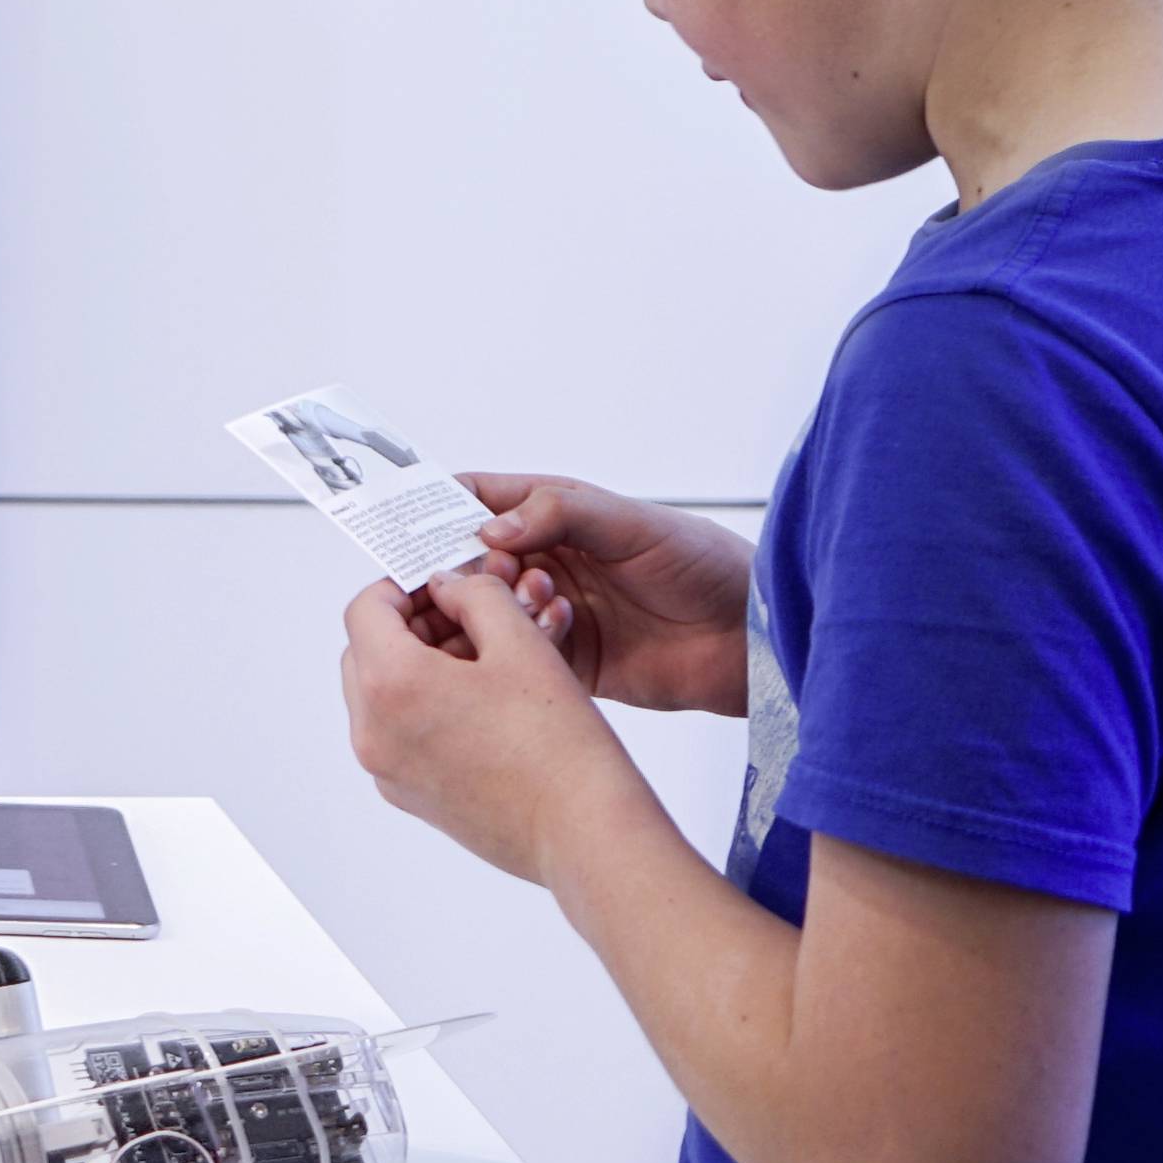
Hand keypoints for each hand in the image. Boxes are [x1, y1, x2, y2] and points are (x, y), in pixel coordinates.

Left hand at [338, 571, 652, 886]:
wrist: (585, 834)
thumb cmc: (558, 744)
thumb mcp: (520, 644)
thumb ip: (475, 596)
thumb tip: (447, 586)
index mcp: (390, 685)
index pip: (366, 610)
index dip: (403, 586)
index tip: (441, 584)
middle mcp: (373, 732)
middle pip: (366, 652)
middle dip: (411, 626)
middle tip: (466, 618)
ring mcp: (388, 771)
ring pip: (380, 696)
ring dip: (418, 666)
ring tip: (483, 661)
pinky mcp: (410, 798)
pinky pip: (398, 735)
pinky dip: (424, 708)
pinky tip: (481, 704)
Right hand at [452, 472, 753, 713]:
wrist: (752, 637)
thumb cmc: (703, 564)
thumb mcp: (631, 523)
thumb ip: (559, 514)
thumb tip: (490, 528)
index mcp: (554, 514)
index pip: (478, 501)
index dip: (439, 508)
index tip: (410, 522)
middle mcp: (546, 561)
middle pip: (471, 561)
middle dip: (464, 567)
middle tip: (480, 576)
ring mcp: (553, 611)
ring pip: (489, 610)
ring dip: (496, 608)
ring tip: (529, 605)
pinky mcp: (568, 661)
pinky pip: (521, 654)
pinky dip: (522, 647)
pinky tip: (549, 637)